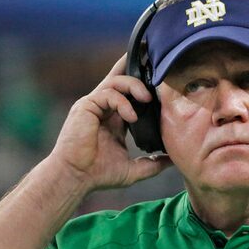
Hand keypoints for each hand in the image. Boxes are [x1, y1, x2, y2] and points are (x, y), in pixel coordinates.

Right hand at [48, 55, 171, 192]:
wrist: (75, 178)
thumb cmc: (98, 174)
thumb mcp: (133, 169)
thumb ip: (153, 163)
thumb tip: (173, 161)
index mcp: (115, 118)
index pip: (130, 94)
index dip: (144, 85)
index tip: (163, 83)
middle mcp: (104, 108)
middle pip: (120, 78)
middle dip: (138, 70)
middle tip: (157, 76)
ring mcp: (93, 105)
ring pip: (115, 81)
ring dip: (134, 86)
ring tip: (147, 99)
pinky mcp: (85, 106)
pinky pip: (107, 94)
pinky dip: (122, 102)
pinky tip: (132, 117)